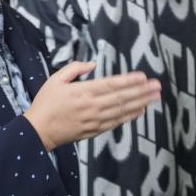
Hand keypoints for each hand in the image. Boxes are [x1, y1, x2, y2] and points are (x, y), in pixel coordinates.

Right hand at [23, 62, 161, 150]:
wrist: (38, 131)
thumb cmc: (46, 103)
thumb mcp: (55, 79)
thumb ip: (74, 69)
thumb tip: (92, 64)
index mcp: (83, 91)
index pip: (111, 84)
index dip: (129, 81)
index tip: (143, 77)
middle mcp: (92, 106)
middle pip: (121, 97)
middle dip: (141, 91)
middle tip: (157, 86)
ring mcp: (94, 120)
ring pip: (122, 110)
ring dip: (140, 103)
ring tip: (154, 98)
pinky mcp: (94, 131)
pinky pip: (116, 123)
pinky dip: (129, 117)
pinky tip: (140, 111)